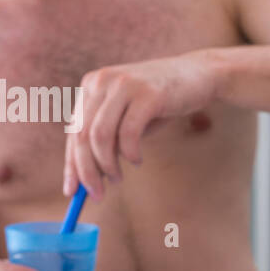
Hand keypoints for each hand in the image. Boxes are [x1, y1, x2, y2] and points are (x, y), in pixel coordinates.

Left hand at [64, 51, 219, 199]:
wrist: (198, 75)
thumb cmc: (161, 102)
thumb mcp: (128, 117)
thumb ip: (109, 139)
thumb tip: (89, 175)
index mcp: (92, 85)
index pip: (73, 131)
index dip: (71, 164)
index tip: (72, 192)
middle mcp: (102, 82)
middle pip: (81, 136)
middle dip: (87, 171)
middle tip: (96, 195)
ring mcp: (124, 86)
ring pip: (101, 137)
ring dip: (107, 165)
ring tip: (118, 178)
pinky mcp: (147, 94)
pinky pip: (128, 133)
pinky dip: (130, 153)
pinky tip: (137, 160)